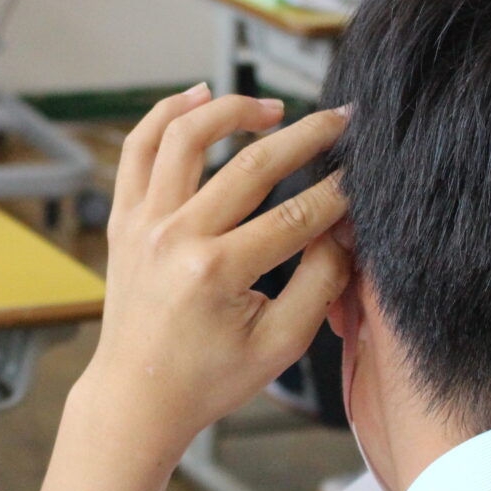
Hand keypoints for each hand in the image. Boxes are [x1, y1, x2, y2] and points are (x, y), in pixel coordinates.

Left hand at [85, 89, 351, 462]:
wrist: (137, 396)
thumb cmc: (209, 378)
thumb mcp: (281, 343)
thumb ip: (322, 282)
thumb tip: (347, 227)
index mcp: (216, 273)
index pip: (295, 216)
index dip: (339, 193)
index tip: (365, 174)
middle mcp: (174, 238)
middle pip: (251, 165)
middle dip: (307, 136)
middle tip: (341, 120)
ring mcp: (143, 224)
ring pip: (184, 136)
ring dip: (232, 110)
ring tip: (273, 109)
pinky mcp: (125, 219)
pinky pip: (138, 148)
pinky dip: (166, 113)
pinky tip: (201, 94)